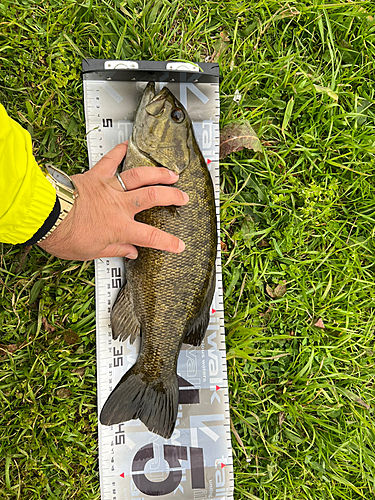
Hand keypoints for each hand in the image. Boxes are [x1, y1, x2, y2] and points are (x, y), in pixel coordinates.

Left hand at [38, 142, 188, 259]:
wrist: (45, 215)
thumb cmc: (64, 234)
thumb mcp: (92, 252)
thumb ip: (115, 249)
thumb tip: (130, 252)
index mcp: (119, 228)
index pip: (151, 237)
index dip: (168, 243)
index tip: (179, 245)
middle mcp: (118, 206)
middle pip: (153, 197)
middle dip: (172, 197)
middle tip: (183, 198)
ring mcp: (108, 188)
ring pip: (139, 177)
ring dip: (158, 174)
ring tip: (170, 173)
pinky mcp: (95, 176)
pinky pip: (110, 160)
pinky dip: (119, 151)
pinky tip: (128, 145)